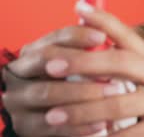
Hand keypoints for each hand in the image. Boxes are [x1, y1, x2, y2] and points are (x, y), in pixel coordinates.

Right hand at [2, 12, 115, 135]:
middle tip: (113, 71)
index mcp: (34, 53)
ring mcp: (18, 100)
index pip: (53, 38)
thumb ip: (89, 50)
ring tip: (113, 94)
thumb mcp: (80, 65)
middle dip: (81, 64)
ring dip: (82, 92)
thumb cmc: (78, 84)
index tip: (102, 36)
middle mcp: (19, 73)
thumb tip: (106, 28)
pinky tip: (101, 124)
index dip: (77, 35)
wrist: (63, 116)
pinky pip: (50, 126)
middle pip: (46, 61)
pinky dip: (77, 125)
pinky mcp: (24, 126)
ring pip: (47, 92)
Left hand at [3, 2, 143, 135]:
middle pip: (122, 63)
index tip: (77, 7)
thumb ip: (127, 63)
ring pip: (121, 103)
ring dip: (84, 110)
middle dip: (84, 63)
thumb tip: (90, 31)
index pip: (130, 35)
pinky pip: (134, 135)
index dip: (104, 20)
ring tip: (54, 115)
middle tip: (51, 65)